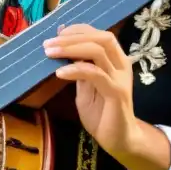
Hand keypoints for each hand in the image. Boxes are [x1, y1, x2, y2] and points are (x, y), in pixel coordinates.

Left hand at [43, 24, 138, 156]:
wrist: (119, 139)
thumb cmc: (102, 114)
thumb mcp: (85, 87)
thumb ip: (79, 68)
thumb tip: (63, 48)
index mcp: (116, 60)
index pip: (100, 34)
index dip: (79, 29)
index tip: (57, 33)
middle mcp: (121, 65)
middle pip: (101, 38)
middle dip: (73, 37)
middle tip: (48, 43)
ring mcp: (120, 78)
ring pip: (98, 51)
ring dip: (71, 48)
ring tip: (50, 53)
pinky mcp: (116, 93)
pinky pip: (95, 74)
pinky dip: (76, 69)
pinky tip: (60, 73)